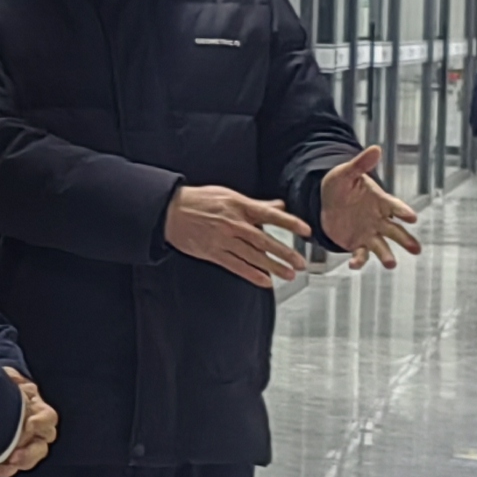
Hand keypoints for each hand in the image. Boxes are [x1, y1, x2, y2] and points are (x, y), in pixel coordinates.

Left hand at [0, 369, 56, 476]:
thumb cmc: (0, 386)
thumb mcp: (5, 378)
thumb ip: (12, 379)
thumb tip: (15, 384)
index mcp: (37, 410)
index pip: (48, 418)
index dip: (41, 422)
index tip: (28, 424)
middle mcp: (35, 431)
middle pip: (41, 448)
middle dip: (29, 454)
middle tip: (13, 458)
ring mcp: (23, 446)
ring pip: (26, 461)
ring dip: (12, 466)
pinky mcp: (8, 457)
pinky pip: (8, 469)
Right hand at [165, 181, 308, 289]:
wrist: (170, 210)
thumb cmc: (199, 200)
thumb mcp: (229, 195)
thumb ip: (256, 204)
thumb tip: (279, 206)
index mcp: (239, 207)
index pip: (270, 215)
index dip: (290, 223)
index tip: (306, 231)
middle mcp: (233, 224)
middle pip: (264, 241)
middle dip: (285, 253)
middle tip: (301, 262)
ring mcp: (223, 240)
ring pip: (253, 256)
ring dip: (273, 266)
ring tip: (289, 274)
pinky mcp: (212, 253)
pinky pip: (235, 266)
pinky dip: (251, 274)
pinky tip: (265, 281)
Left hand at [316, 145, 421, 267]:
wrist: (325, 201)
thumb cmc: (340, 185)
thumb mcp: (346, 173)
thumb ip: (360, 164)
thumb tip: (376, 148)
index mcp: (380, 201)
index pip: (395, 206)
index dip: (404, 211)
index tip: (413, 217)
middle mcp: (379, 219)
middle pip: (396, 231)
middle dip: (406, 240)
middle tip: (416, 249)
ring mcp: (369, 233)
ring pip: (382, 246)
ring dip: (387, 256)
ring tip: (392, 264)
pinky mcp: (357, 244)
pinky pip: (360, 254)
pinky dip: (358, 260)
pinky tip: (353, 265)